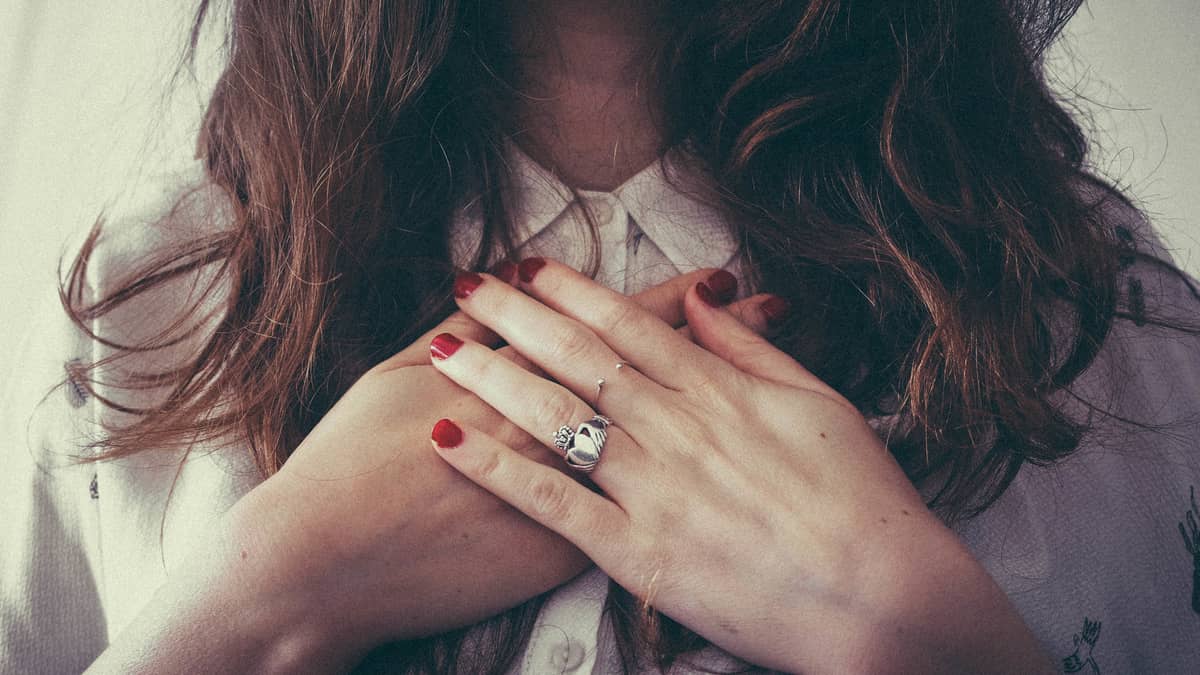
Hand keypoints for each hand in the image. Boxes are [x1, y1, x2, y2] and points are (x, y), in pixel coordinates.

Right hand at [87, 265, 782, 673]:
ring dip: (715, 405)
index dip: (672, 297)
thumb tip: (497, 288)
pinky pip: (628, 514)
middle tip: (769, 308)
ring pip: (657, 440)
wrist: (323, 561)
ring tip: (763, 384)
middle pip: (653, 373)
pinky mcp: (557, 550)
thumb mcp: (394, 373)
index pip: (612, 325)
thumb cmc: (348, 460)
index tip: (722, 276)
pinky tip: (714, 473)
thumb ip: (458, 331)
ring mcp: (561, 493)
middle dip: (716, 339)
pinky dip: (678, 485)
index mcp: (517, 372)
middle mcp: (552, 427)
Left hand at [426, 258, 1054, 673]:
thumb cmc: (863, 501)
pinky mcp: (637, 552)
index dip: (573, 291)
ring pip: (556, 417)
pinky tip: (447, 440)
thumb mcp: (821, 404)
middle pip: (579, 357)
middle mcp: (677, 429)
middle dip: (516, 316)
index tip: (529, 266)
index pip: (630, 325)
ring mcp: (653, 489)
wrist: (883, 600)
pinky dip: (496, 470)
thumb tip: (707, 298)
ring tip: (441, 345)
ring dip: (492, 375)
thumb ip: (754, 350)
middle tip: (466, 285)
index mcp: (720, 391)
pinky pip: (552, 503)